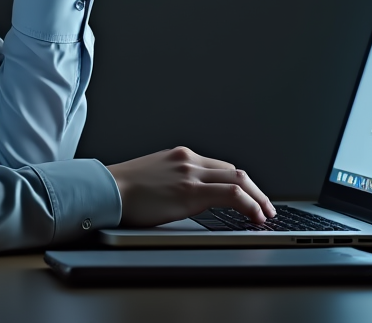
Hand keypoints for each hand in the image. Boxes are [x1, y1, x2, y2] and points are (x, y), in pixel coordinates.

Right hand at [106, 147, 276, 227]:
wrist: (106, 189)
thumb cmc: (122, 190)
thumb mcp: (153, 177)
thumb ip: (173, 181)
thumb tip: (185, 197)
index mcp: (180, 157)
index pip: (220, 167)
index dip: (239, 184)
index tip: (249, 196)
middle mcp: (189, 160)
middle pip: (234, 172)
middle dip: (255, 190)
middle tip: (265, 206)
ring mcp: (191, 174)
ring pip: (238, 180)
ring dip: (257, 198)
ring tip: (265, 213)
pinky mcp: (190, 191)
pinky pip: (231, 195)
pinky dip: (249, 204)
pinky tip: (255, 216)